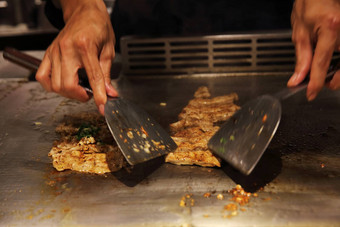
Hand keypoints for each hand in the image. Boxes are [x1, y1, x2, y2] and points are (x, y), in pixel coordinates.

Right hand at [35, 0, 117, 114]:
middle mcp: (66, 48)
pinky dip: (51, 86)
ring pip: (54, 84)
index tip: (102, 107)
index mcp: (85, 46)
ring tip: (79, 88)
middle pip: (67, 85)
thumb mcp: (108, 50)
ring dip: (68, 93)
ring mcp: (54, 51)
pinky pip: (42, 76)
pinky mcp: (48, 53)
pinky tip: (63, 84)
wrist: (84, 13)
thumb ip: (106, 73)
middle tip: (90, 93)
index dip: (99, 95)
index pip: (92, 77)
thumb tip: (109, 93)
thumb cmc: (98, 27)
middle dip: (80, 96)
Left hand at [288, 0, 339, 100]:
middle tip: (323, 84)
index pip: (321, 62)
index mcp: (329, 28)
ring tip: (328, 76)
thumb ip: (301, 59)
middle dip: (335, 80)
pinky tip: (335, 65)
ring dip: (339, 73)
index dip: (315, 82)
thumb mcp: (300, 33)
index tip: (311, 94)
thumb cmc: (309, 5)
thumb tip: (296, 79)